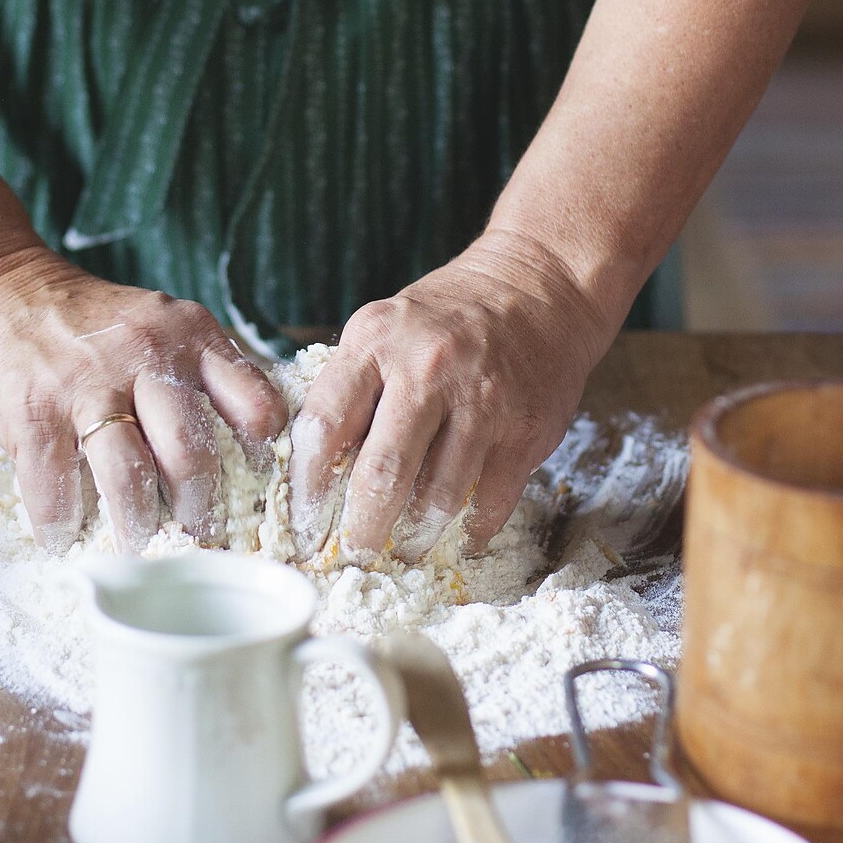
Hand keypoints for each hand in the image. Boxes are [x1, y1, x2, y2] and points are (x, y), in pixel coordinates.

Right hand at [0, 248, 286, 554]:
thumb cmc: (90, 324)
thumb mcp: (161, 325)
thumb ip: (202, 372)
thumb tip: (253, 446)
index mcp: (190, 336)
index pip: (253, 403)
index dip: (262, 456)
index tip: (256, 491)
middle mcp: (144, 355)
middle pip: (191, 452)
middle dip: (197, 509)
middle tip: (196, 535)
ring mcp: (85, 384)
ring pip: (128, 477)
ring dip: (136, 528)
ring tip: (138, 549)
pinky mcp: (32, 412)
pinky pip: (55, 488)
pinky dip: (62, 526)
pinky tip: (65, 539)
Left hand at [289, 230, 618, 563]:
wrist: (539, 288)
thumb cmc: (449, 316)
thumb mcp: (385, 328)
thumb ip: (353, 386)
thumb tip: (318, 469)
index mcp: (376, 340)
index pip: (324, 424)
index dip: (307, 483)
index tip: (303, 520)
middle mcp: (427, 369)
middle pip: (382, 472)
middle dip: (361, 527)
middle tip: (353, 554)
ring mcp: (482, 401)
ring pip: (438, 496)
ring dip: (416, 535)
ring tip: (404, 550)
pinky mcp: (525, 429)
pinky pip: (490, 500)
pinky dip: (472, 528)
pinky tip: (459, 536)